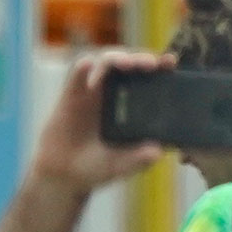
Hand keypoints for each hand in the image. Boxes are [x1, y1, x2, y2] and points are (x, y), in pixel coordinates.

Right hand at [28, 52, 168, 193]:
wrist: (62, 174)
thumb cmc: (96, 167)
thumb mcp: (120, 166)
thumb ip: (138, 159)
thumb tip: (156, 152)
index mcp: (135, 104)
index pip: (152, 77)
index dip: (163, 66)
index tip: (170, 63)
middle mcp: (117, 92)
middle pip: (132, 62)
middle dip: (142, 57)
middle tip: (150, 65)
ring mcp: (95, 90)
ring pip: (109, 60)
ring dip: (118, 57)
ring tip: (125, 65)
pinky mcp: (73, 91)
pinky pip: (80, 70)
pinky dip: (88, 67)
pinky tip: (93, 81)